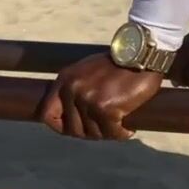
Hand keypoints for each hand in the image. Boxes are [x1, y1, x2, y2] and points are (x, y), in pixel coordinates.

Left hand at [35, 53, 162, 139]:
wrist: (141, 54)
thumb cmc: (118, 63)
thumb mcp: (87, 71)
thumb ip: (74, 89)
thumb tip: (70, 114)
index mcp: (65, 79)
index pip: (46, 114)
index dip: (59, 127)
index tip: (74, 130)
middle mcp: (72, 90)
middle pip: (72, 129)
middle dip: (89, 133)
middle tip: (104, 129)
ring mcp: (87, 100)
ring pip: (93, 133)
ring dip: (108, 133)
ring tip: (119, 126)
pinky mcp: (105, 109)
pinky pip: (112, 133)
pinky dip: (122, 133)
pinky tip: (128, 129)